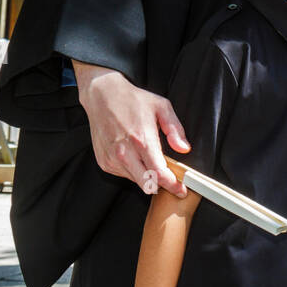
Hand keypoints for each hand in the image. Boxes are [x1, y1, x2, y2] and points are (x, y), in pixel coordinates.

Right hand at [73, 60, 189, 196]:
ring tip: (149, 159)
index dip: (173, 185)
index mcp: (142, 140)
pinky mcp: (104, 162)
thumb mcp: (162, 107)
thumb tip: (184, 148)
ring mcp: (112, 159)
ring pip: (136, 181)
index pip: (159, 174)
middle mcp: (125, 153)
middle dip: (162, 185)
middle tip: (171, 180)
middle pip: (147, 185)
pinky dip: (133, 171)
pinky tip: (135, 156)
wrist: (102, 96)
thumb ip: (175, 129)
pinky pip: (124, 175)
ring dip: (146, 177)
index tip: (181, 190)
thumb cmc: (132, 100)